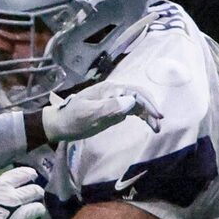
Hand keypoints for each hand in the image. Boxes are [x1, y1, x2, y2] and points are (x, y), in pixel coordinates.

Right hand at [0, 149, 47, 218]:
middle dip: (36, 191)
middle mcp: (14, 199)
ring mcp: (17, 216)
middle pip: (35, 191)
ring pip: (38, 209)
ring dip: (37, 209)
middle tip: (36, 193)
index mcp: (1, 185)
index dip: (29, 173)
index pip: (22, 175)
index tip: (32, 174)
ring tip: (36, 210)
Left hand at [39, 82, 158, 143]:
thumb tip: (132, 102)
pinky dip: (142, 116)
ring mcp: (114, 100)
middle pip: (140, 96)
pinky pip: (132, 110)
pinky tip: (147, 124)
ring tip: (156, 128)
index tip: (157, 117)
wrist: (60, 125)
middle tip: (159, 124)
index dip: (148, 103)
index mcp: (110, 89)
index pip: (135, 93)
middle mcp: (114, 92)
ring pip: (138, 104)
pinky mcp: (114, 109)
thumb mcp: (90, 114)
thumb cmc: (73, 119)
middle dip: (151, 109)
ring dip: (148, 114)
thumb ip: (111, 107)